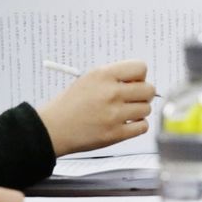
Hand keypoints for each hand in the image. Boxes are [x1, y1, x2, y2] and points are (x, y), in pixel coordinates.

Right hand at [37, 61, 154, 156]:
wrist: (53, 128)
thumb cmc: (69, 104)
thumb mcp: (89, 80)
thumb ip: (114, 77)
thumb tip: (140, 80)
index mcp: (103, 75)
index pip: (140, 68)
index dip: (139, 76)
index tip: (133, 82)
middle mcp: (111, 93)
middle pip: (148, 89)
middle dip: (143, 94)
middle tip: (132, 99)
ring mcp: (114, 114)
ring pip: (146, 108)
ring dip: (139, 111)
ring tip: (124, 113)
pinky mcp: (116, 134)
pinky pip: (143, 126)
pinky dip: (137, 125)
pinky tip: (126, 123)